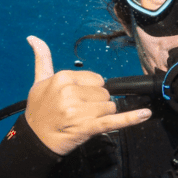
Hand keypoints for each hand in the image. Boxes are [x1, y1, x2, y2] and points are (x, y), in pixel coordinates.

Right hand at [25, 36, 151, 155]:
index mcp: (62, 78)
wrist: (34, 140)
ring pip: (110, 107)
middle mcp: (71, 93)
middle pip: (104, 94)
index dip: (90, 91)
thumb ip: (42, 58)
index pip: (96, 79)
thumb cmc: (38, 111)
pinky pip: (115, 120)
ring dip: (101, 115)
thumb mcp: (38, 82)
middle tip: (78, 112)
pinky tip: (145, 114)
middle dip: (96, 104)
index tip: (77, 99)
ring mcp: (80, 111)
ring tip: (82, 120)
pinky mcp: (88, 127)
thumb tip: (33, 37)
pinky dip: (131, 118)